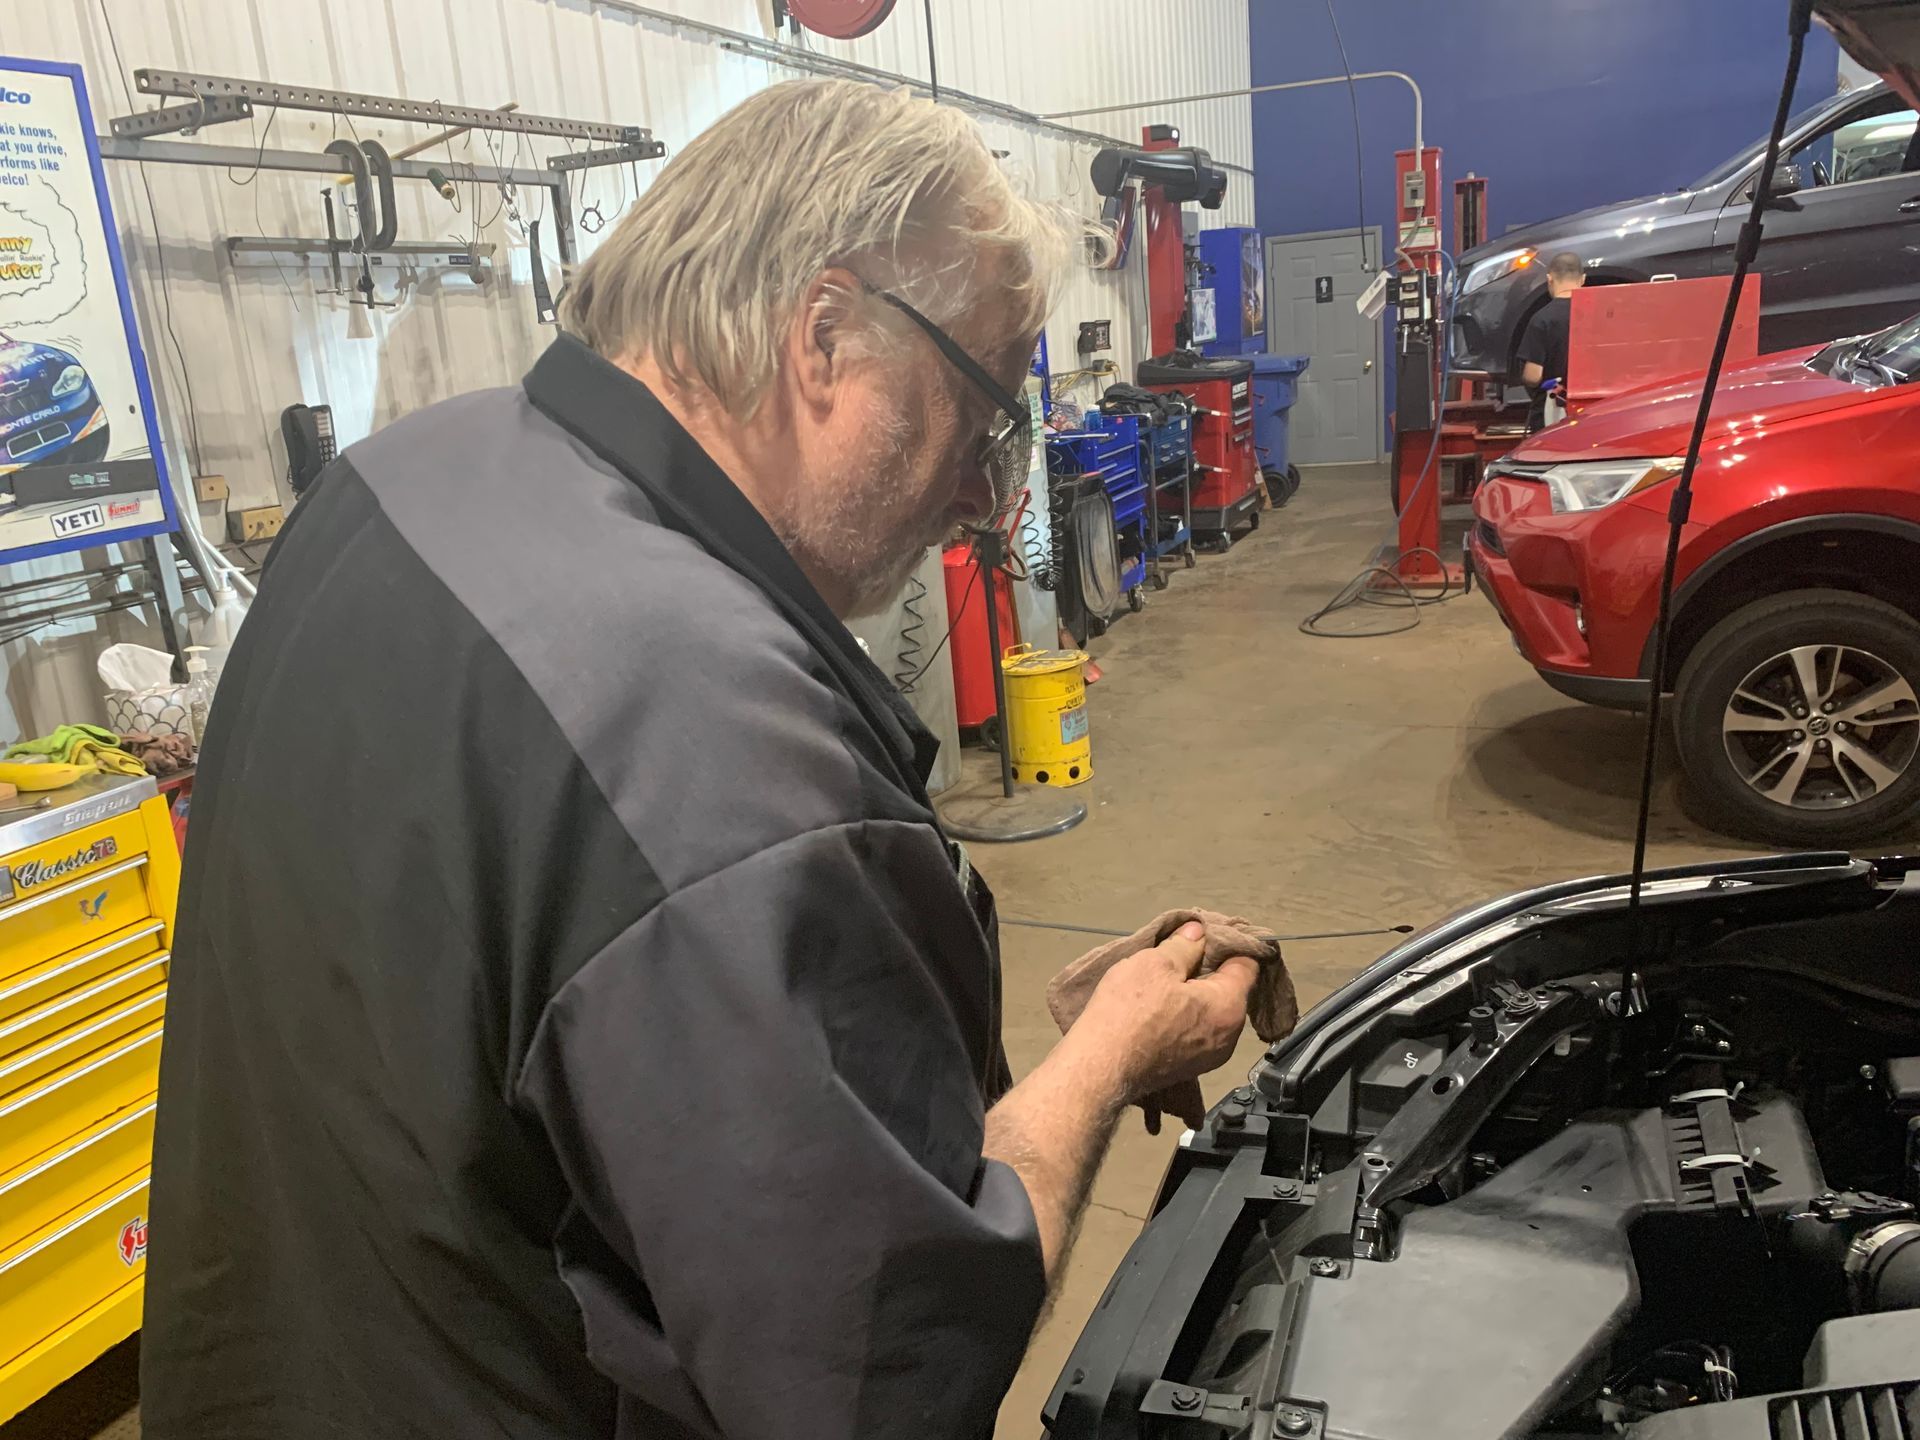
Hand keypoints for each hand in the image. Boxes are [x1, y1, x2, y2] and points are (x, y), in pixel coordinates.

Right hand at [1067, 921, 1257, 1122]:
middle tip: (1182, 953)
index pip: (1247, 963)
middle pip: (1231, 990)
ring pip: (1213, 1012)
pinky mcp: (1189, 1069)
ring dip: (1197, 994)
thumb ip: (1184, 945)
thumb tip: (1199, 932)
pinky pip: (1197, 1031)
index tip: (1207, 932)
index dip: (1228, 942)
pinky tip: (1161, 1008)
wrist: (1100, 1069)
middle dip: (1211, 969)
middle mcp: (1229, 1036)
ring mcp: (1210, 1057)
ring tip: (1167, 980)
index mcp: (1229, 1007)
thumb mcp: (1154, 964)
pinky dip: (1186, 1016)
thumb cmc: (1129, 1011)